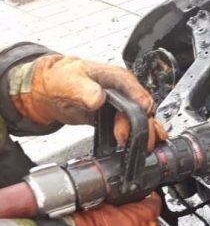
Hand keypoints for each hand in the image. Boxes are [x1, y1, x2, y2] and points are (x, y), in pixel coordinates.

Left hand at [12, 55, 166, 150]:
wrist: (50, 90)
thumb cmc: (61, 80)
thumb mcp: (70, 82)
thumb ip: (84, 90)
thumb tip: (98, 99)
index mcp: (118, 78)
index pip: (138, 93)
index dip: (142, 109)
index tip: (139, 121)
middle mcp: (125, 92)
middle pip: (142, 111)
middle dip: (142, 127)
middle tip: (132, 141)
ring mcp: (122, 106)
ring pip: (141, 121)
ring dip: (144, 135)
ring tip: (142, 147)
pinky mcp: (117, 118)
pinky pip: (132, 129)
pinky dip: (137, 138)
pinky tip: (138, 147)